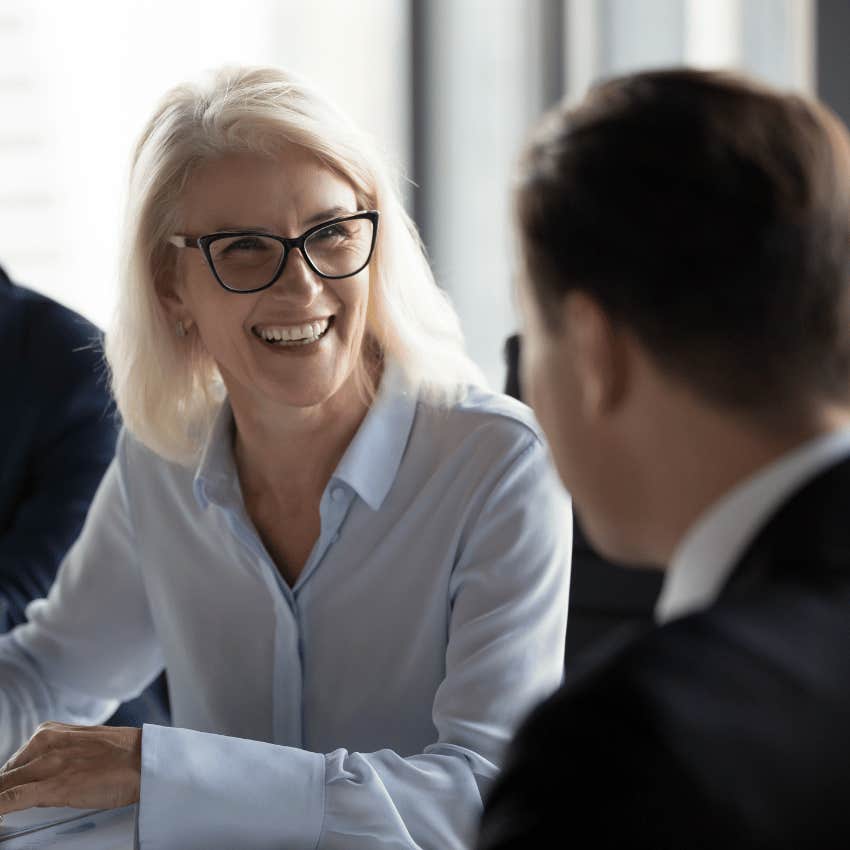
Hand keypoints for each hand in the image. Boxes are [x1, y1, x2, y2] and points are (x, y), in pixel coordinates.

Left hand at [0, 722, 140, 815]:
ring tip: (3, 809)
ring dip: (0, 798)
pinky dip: (1, 807)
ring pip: (4, 787)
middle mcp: (44, 744)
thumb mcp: (82, 745)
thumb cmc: (122, 755)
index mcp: (50, 732)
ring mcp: (47, 765)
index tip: (8, 792)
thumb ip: (57, 756)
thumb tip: (37, 778)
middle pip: (6, 775)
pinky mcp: (53, 786)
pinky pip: (11, 800)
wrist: (145, 759)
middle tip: (8, 802)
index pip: (13, 763)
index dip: (7, 783)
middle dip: (3, 790)